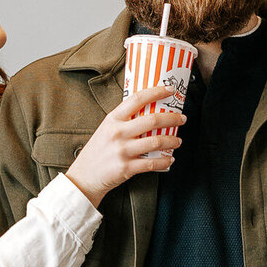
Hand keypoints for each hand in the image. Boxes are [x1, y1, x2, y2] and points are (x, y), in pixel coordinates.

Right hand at [64, 85, 185, 206]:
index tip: (170, 89)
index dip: (156, 92)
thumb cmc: (97, 152)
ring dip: (172, 141)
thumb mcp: (106, 129)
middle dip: (172, 118)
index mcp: (112, 119)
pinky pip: (152, 163)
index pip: (137, 99)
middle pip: (152, 120)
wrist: (84, 177)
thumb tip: (147, 111)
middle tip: (182, 119)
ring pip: (156, 142)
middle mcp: (118, 133)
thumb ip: (123, 121)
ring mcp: (122, 151)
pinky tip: (170, 159)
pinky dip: (165, 161)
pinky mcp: (126, 168)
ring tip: (178, 141)